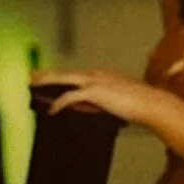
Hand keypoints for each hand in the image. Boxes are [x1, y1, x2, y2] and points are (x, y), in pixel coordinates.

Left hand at [31, 68, 175, 130]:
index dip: (61, 76)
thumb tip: (81, 107)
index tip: (49, 78)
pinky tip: (52, 111)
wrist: (150, 104)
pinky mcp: (94, 91)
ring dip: (47, 80)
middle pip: (66, 72)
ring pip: (64, 78)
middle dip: (47, 73)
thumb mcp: (116, 102)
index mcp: (102, 75)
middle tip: (32, 75)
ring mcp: (95, 81)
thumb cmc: (139, 105)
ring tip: (33, 84)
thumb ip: (99, 103)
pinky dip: (59, 103)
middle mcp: (96, 74)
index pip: (76, 74)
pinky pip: (70, 97)